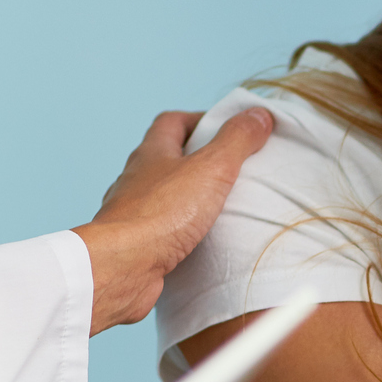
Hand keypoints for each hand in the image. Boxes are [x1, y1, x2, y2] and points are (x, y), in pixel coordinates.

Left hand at [74, 108, 274, 334]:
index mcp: (151, 153)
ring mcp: (132, 213)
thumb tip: (258, 114)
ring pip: (162, 197)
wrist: (123, 267)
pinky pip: (161, 230)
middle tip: (229, 169)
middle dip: (195, 160)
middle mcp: (136, 180)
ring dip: (186, 198)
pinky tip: (198, 242)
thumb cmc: (161, 214)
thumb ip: (236, 140)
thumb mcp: (211, 168)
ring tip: (218, 207)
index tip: (227, 129)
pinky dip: (180, 231)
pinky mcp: (136, 245)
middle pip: (165, 159)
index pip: (172, 122)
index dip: (199, 120)